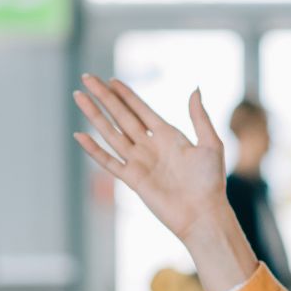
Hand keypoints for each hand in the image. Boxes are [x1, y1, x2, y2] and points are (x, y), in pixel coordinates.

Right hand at [72, 76, 258, 290]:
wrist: (203, 213)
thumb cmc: (210, 182)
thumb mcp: (210, 144)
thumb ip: (200, 117)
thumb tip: (194, 89)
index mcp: (168, 135)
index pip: (141, 109)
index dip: (125, 94)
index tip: (110, 79)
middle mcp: (149, 146)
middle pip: (121, 116)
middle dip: (104, 96)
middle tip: (87, 78)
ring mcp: (139, 162)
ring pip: (111, 133)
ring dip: (94, 115)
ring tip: (79, 97)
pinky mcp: (132, 179)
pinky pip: (108, 161)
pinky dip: (93, 149)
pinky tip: (80, 135)